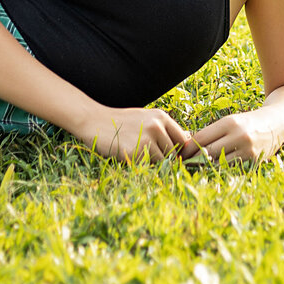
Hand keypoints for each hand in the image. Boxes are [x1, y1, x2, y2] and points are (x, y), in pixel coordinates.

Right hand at [75, 106, 191, 163]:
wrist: (94, 121)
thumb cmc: (121, 122)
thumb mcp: (145, 119)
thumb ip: (164, 130)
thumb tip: (188, 144)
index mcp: (161, 117)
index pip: (183, 140)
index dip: (178, 151)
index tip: (170, 156)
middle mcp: (157, 126)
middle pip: (174, 154)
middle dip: (164, 159)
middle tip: (147, 155)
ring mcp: (146, 139)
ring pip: (162, 162)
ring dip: (153, 164)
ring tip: (137, 154)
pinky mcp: (135, 152)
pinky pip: (146, 167)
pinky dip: (140, 166)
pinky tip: (128, 155)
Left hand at [183, 110, 277, 163]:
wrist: (275, 123)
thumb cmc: (246, 123)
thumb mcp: (229, 121)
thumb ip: (211, 132)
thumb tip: (188, 143)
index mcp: (229, 123)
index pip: (202, 138)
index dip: (188, 148)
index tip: (180, 154)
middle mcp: (238, 135)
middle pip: (208, 152)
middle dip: (194, 159)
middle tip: (184, 165)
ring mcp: (248, 149)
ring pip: (220, 163)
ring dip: (207, 167)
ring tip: (197, 169)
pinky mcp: (254, 161)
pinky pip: (233, 169)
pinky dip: (222, 170)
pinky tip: (215, 171)